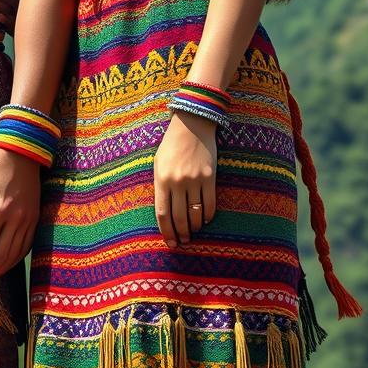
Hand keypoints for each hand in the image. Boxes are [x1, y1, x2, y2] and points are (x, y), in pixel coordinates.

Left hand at [154, 110, 217, 248]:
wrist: (192, 125)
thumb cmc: (171, 146)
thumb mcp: (158, 163)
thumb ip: (160, 186)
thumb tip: (164, 213)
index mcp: (161, 179)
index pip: (162, 214)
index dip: (166, 232)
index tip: (170, 242)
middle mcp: (177, 182)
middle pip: (179, 217)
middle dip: (181, 234)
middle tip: (183, 242)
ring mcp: (194, 180)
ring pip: (195, 213)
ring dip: (194, 228)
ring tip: (193, 233)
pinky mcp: (210, 177)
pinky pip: (209, 203)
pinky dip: (207, 216)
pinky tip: (204, 220)